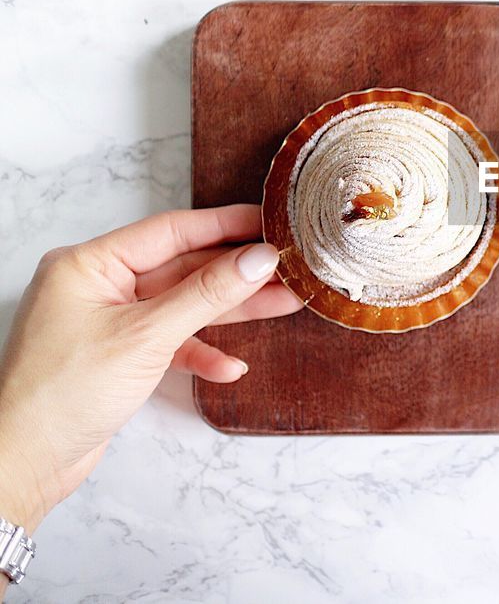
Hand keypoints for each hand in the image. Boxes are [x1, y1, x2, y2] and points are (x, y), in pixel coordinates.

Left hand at [0, 205, 300, 533]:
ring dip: (229, 311)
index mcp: (88, 265)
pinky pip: (171, 342)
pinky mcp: (119, 355)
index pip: (170, 231)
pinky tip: (229, 367)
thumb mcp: (146, 336)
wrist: (23, 463)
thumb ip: (206, 294)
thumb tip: (256, 260)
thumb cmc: (60, 395)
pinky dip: (200, 352)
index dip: (224, 225)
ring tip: (282, 304)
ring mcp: (109, 321)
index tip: (268, 221)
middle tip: (286, 268)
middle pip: (182, 268)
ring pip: (183, 305)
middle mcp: (97, 286)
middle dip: (236, 274)